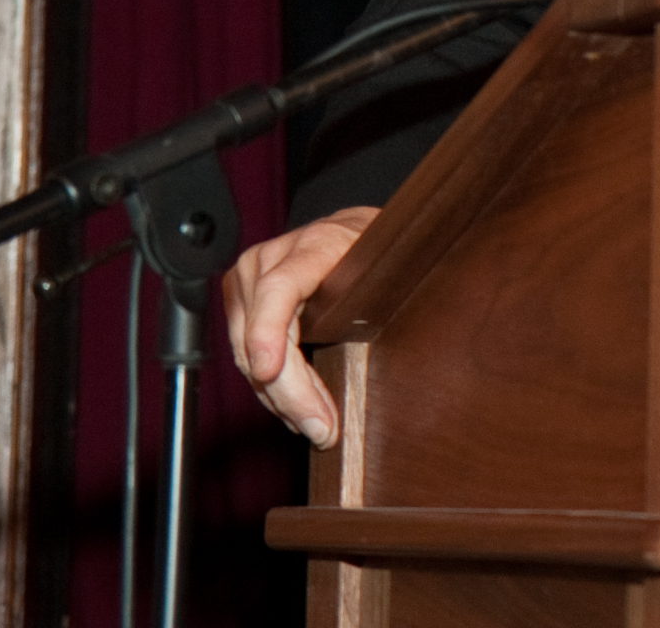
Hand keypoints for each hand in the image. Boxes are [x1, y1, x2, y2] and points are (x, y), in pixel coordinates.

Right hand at [222, 206, 378, 445]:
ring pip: (249, 355)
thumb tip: (419, 341)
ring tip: (317, 427)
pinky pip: (246, 355)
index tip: (268, 371)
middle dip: (291, 391)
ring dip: (282, 398)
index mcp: (314, 244)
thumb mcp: (391, 261)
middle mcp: (271, 259)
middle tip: (322, 429)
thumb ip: (393, 291)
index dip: (269, 330)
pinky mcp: (240, 300)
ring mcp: (249, 279)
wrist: (347, 230)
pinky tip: (297, 409)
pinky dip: (271, 387)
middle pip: (261, 335)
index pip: (279, 287)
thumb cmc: (373, 250)